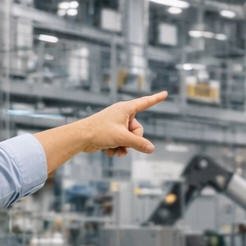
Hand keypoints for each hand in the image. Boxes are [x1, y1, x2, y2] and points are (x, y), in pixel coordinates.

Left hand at [38, 92, 163, 170]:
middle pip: (138, 130)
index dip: (156, 99)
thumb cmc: (99, 132)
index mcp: (125, 109)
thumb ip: (139, 144)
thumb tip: (152, 149)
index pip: (145, 103)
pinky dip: (116, 148)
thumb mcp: (122, 138)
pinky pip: (121, 142)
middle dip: (132, 140)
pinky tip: (108, 151)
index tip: (165, 93)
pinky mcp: (110, 133)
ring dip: (124, 147)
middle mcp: (121, 115)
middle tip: (123, 143)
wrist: (80, 138)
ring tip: (115, 150)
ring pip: (129, 139)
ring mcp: (116, 124)